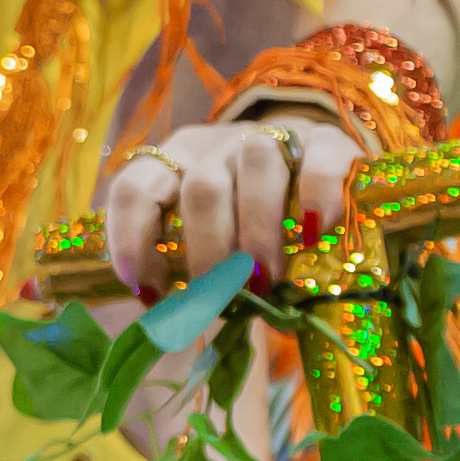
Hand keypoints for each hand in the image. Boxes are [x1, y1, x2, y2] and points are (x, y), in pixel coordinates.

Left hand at [94, 105, 363, 296]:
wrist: (323, 164)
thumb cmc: (255, 215)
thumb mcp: (218, 234)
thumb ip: (201, 269)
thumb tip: (185, 325)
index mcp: (175, 163)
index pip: (134, 188)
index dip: (131, 239)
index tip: (147, 291)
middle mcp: (217, 145)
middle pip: (202, 186)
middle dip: (209, 248)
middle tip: (222, 295)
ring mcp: (272, 135)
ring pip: (256, 164)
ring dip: (258, 230)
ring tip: (265, 279)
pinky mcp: (328, 140)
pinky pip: (319, 161)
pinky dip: (316, 198)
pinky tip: (315, 235)